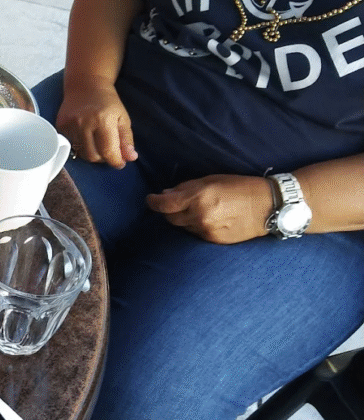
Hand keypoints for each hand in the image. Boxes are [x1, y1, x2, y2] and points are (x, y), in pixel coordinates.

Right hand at [56, 82, 137, 168]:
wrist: (85, 84)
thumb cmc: (108, 102)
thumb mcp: (122, 118)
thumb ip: (126, 140)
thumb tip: (130, 158)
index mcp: (103, 120)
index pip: (108, 151)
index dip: (116, 161)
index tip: (120, 163)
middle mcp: (84, 123)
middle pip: (93, 156)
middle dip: (103, 158)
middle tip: (108, 151)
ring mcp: (70, 125)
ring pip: (81, 153)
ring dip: (91, 152)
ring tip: (96, 142)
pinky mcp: (60, 126)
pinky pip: (71, 145)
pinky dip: (80, 145)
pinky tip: (85, 135)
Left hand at [146, 174, 273, 243]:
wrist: (268, 206)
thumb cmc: (240, 187)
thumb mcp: (212, 179)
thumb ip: (186, 187)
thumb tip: (165, 194)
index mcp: (198, 197)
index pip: (164, 204)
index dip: (153, 202)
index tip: (150, 199)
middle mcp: (200, 215)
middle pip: (170, 218)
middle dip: (169, 210)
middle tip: (175, 203)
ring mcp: (206, 230)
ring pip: (182, 227)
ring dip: (183, 218)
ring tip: (197, 210)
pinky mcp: (213, 240)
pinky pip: (195, 234)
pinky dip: (195, 226)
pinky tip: (208, 219)